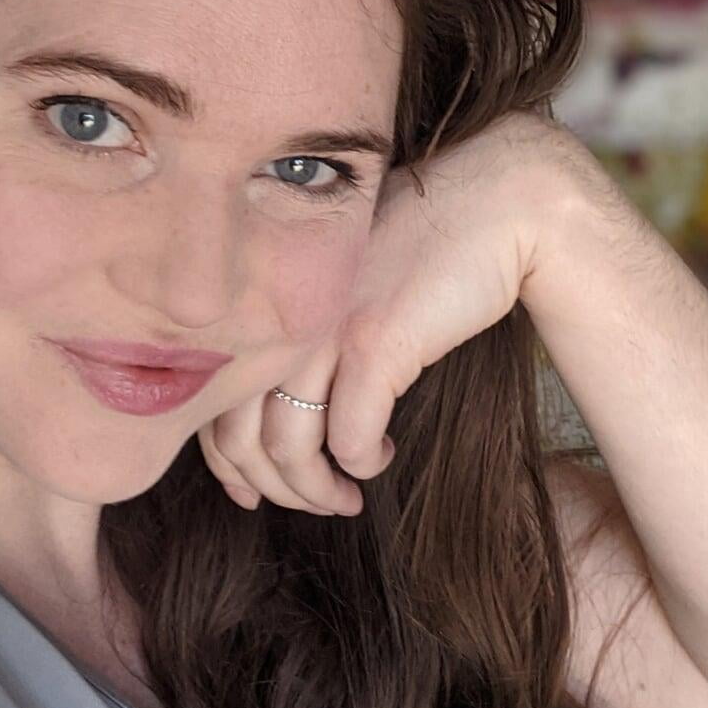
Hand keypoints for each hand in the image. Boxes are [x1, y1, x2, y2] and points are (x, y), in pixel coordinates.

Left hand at [196, 110, 580, 515]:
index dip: (228, 462)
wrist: (494, 205)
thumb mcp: (344, 284)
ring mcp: (325, 328)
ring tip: (345, 498)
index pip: (213, 400)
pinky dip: (359, 463)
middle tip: (315, 502)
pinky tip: (378, 455)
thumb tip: (287, 404)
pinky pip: (348, 437)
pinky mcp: (376, 344)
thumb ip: (307, 331)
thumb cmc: (424, 245)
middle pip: (240, 434)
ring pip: (288, 446)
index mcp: (268, 298)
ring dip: (316, 490)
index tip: (254, 492)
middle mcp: (283, 313)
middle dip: (274, 488)